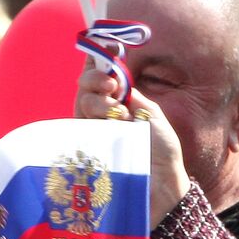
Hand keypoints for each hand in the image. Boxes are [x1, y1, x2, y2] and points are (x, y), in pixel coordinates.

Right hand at [74, 63, 189, 224]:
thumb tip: (116, 80)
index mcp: (120, 106)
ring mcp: (92, 136)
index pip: (102, 78)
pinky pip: (75, 131)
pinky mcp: (85, 155)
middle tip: (111, 86)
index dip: (100, 60)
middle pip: (85, 89)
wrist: (163, 192)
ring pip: (79, 106)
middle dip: (95, 80)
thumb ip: (136, 98)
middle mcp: (102, 118)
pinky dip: (88, 120)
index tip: (110, 46)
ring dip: (94, 100)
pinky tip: (104, 121)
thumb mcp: (154, 119)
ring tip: (115, 110)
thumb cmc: (162, 157)